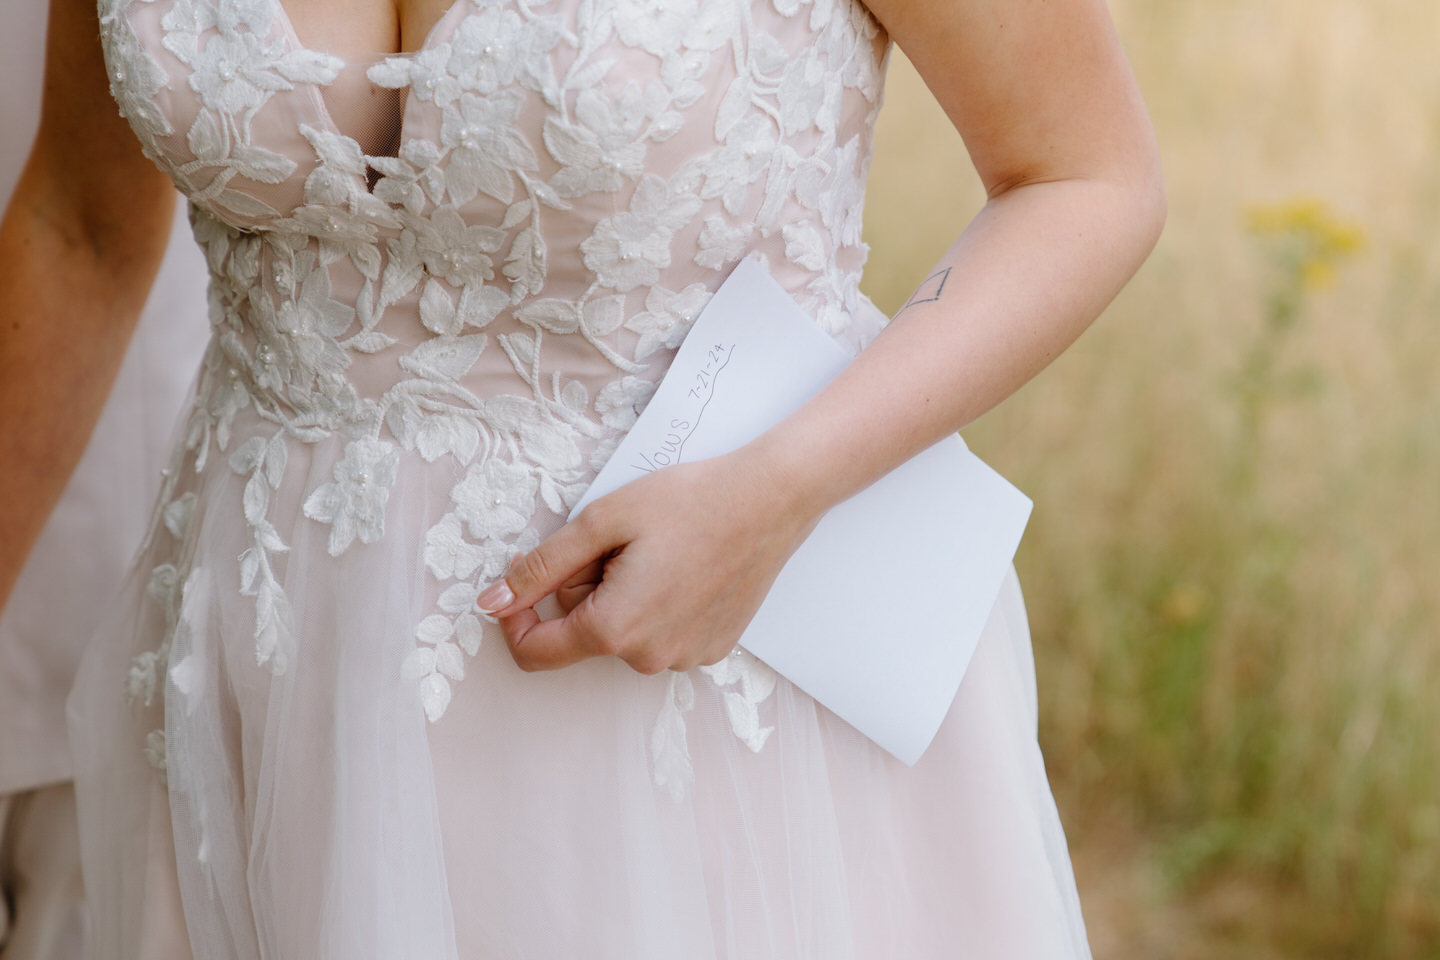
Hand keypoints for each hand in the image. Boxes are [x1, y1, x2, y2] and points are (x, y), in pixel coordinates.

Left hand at [476, 449, 816, 674]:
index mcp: (614, 630)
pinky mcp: (712, 649)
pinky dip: (659, 604)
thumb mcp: (600, 522)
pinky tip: (686, 567)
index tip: (526, 577)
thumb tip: (493, 601)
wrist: (770, 500)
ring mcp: (685, 658)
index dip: (517, 615)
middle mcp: (649, 659)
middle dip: (586, 591)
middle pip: (584, 634)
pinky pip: (662, 633)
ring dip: (624, 597)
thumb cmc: (690, 502)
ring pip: (625, 633)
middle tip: (620, 542)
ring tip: (659, 552)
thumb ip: (541, 568)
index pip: (535, 653)